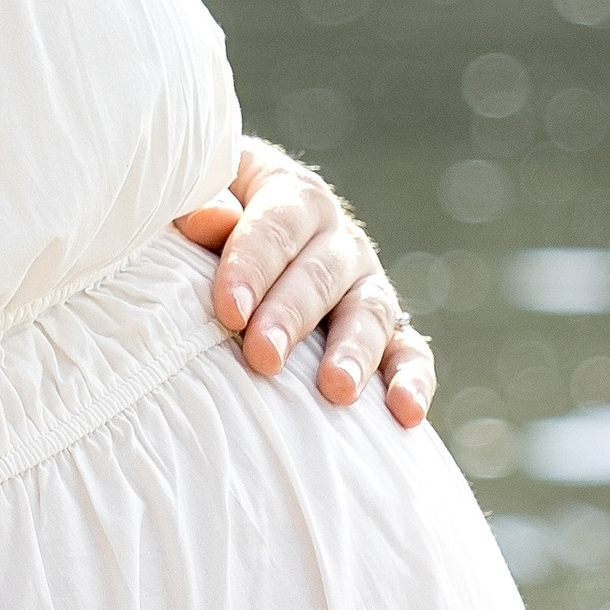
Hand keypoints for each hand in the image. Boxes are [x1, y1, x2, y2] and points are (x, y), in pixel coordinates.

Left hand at [176, 137, 435, 426]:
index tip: (229, 310)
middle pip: (320, 274)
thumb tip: (211, 217)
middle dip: (292, 316)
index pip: (278, 225)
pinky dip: (412, 379)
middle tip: (263, 357)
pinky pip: (408, 351)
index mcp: (292, 194)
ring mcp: (365, 284)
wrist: (233, 243)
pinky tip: (406, 414)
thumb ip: (197, 202)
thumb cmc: (201, 225)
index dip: (253, 266)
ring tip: (336, 389)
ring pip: (369, 312)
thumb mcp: (197, 197)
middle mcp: (336, 238)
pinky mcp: (385, 329)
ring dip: (354, 351)